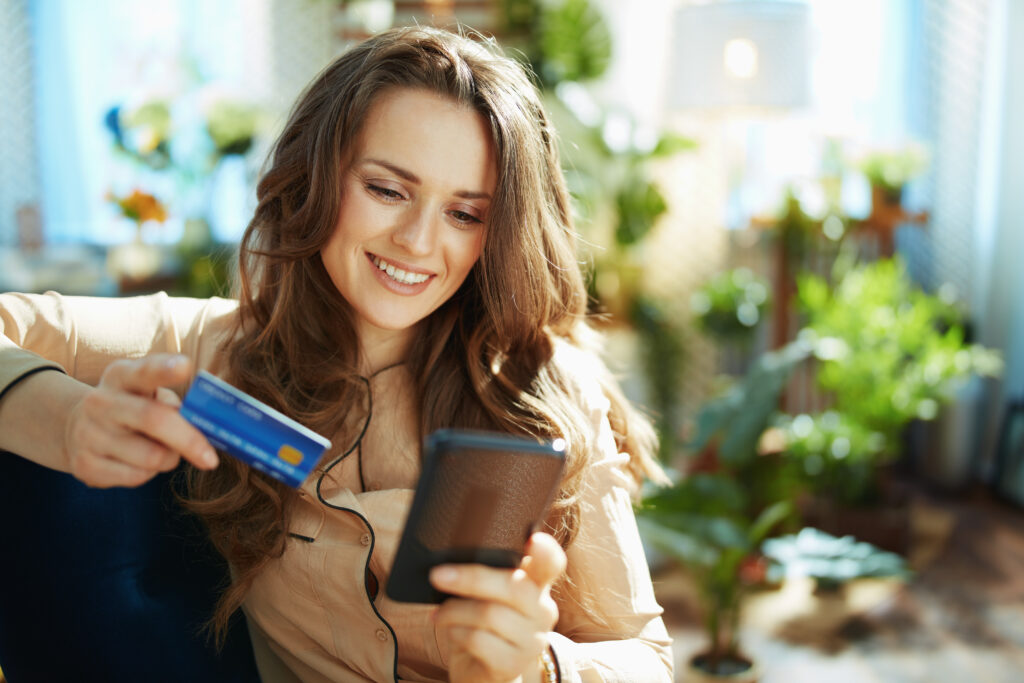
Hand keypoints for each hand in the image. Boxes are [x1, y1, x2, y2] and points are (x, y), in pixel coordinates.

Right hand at [63, 353, 217, 487]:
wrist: (78, 427)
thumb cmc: (133, 407)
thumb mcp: (147, 393)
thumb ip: (173, 402)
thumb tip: (205, 424)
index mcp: (121, 376)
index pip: (144, 371)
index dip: (165, 370)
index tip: (186, 367)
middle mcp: (100, 402)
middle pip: (154, 420)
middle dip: (189, 440)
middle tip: (210, 459)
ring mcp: (89, 434)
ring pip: (151, 457)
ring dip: (170, 459)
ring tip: (164, 451)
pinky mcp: (85, 465)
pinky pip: (137, 477)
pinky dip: (149, 473)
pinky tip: (140, 462)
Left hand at [431, 532, 565, 682]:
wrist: (484, 670)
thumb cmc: (483, 623)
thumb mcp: (489, 594)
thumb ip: (487, 572)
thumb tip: (453, 557)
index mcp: (537, 585)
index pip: (551, 564)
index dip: (546, 551)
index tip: (533, 540)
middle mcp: (543, 611)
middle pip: (512, 586)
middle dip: (470, 578)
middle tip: (437, 575)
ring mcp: (532, 640)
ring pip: (489, 614)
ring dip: (454, 610)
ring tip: (439, 612)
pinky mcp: (513, 664)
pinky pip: (478, 640)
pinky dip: (455, 632)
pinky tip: (450, 630)